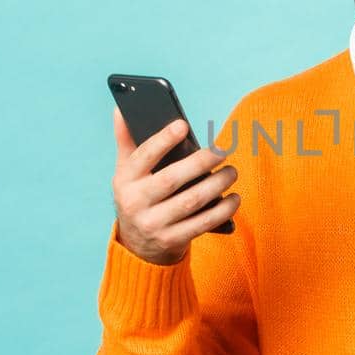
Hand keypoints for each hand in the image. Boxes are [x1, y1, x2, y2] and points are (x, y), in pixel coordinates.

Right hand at [111, 107, 239, 265]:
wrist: (137, 246)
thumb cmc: (138, 196)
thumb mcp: (126, 172)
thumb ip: (126, 141)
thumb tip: (120, 109)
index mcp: (124, 180)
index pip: (143, 157)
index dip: (162, 140)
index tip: (183, 125)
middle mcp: (135, 203)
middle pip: (171, 179)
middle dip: (199, 163)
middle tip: (222, 150)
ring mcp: (153, 224)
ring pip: (190, 202)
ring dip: (216, 185)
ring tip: (231, 172)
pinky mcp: (172, 240)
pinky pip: (202, 224)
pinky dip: (222, 211)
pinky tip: (233, 198)